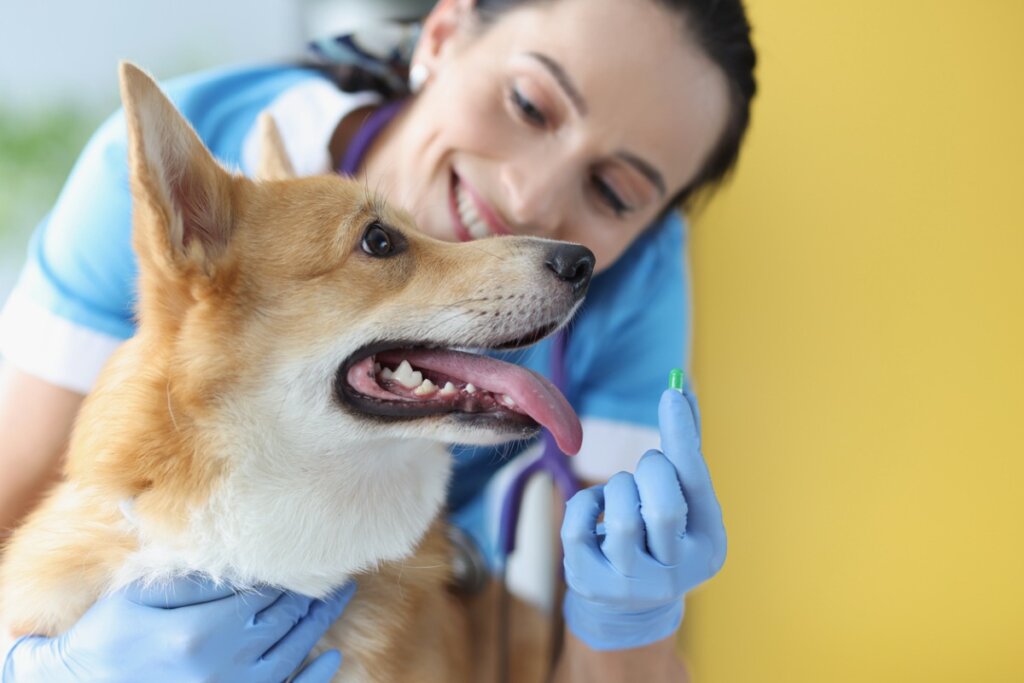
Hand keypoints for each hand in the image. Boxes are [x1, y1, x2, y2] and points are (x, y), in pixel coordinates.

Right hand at [2, 575, 354, 682]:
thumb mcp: (139, 597)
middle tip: (338, 568)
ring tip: (340, 597)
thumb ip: (191, 577)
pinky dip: (313, 677)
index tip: (311, 551)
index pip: (265, 594)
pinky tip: (331, 657)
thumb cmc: (107, 638)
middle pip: (285, 620)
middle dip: (314, 592)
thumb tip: (235, 555)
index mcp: (202, 633)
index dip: (292, 572)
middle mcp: (224, 666)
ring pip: (292, 652)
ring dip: (320, 623)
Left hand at [561, 388, 725, 650]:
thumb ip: (683, 446)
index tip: (670, 394)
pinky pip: (578, 524)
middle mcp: (675, 573)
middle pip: (663, 509)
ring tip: (623, 495)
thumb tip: (680, 385)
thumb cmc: (661, 533)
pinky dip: (585, 503)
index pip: (696, 485)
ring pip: (620, 517)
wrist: (629, 603)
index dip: (682, 437)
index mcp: (708, 546)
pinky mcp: (588, 582)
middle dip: (650, 471)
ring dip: (618, 487)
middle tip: (648, 468)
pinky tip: (596, 512)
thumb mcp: (683, 498)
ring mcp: (630, 584)